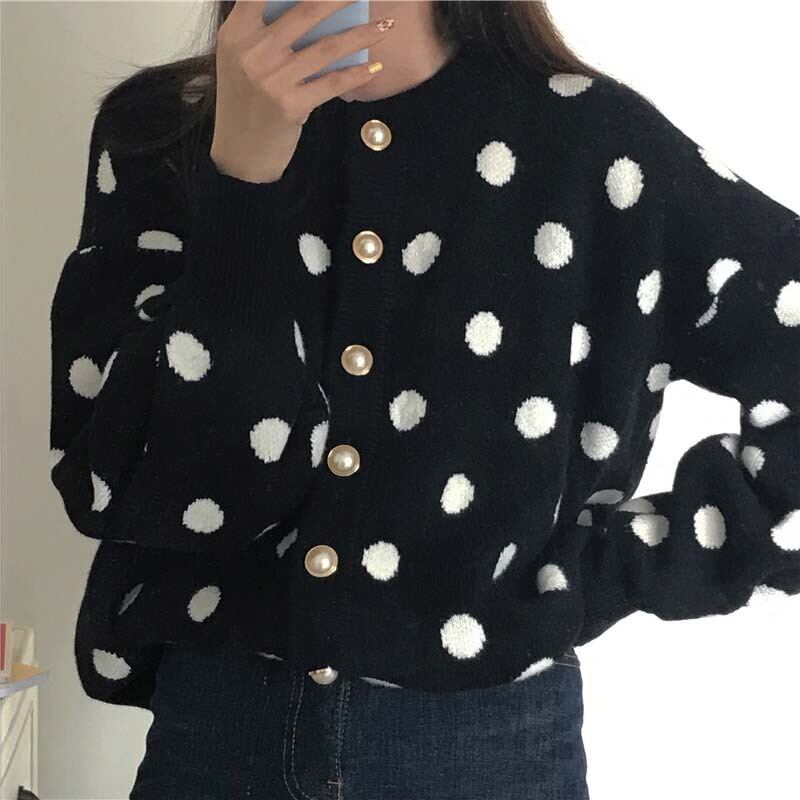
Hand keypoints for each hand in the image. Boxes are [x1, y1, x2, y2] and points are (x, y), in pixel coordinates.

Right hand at [211, 0, 393, 183]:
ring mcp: (272, 80)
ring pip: (327, 48)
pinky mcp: (291, 106)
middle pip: (306, 11)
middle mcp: (253, 52)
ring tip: (386, 25)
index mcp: (237, 32)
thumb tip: (315, 7)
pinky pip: (332, 83)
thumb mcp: (241, 58)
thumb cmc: (247, 99)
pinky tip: (375, 66)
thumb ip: (264, 28)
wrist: (241, 151)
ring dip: (362, 34)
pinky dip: (356, 74)